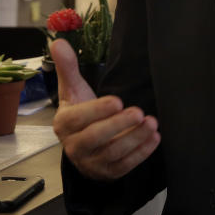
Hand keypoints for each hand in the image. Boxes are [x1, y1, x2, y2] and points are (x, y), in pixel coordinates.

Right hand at [50, 39, 159, 179]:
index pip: (78, 119)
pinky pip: (125, 165)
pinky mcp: (108, 172)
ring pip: (113, 153)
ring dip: (135, 138)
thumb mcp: (73, 90)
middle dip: (119, 125)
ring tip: (152, 123)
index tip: (118, 101)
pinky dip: (141, 153)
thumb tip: (59, 42)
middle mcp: (74, 146)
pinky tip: (154, 138)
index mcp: (64, 124)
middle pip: (96, 138)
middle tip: (138, 112)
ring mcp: (91, 162)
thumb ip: (68, 67)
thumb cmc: (80, 112)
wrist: (83, 145)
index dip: (97, 111)